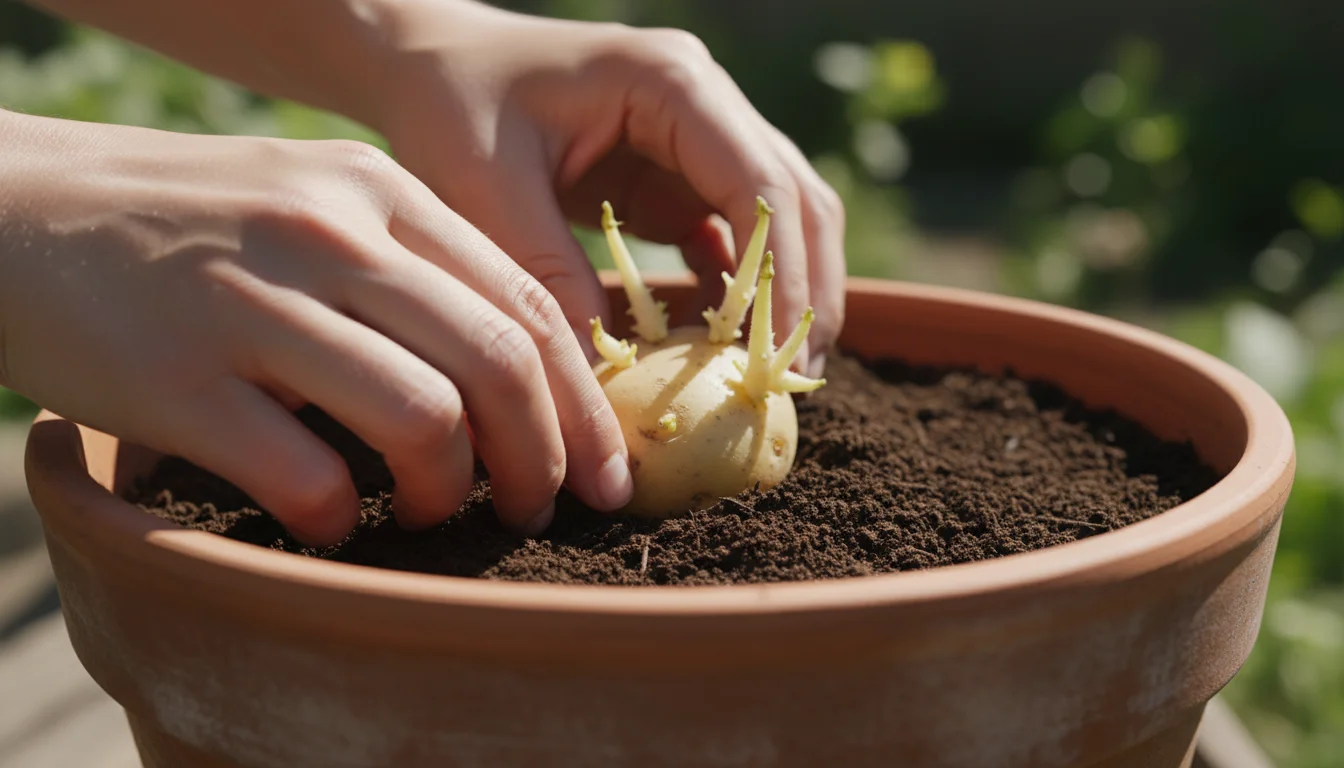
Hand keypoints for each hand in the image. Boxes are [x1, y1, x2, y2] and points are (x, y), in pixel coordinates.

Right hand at [0, 111, 632, 544]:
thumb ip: (411, 268)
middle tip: (537, 511)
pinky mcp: (179, 381)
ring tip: (431, 513)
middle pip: (498, 363)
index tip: (605, 470)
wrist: (21, 208)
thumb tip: (519, 379)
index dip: (584, 401)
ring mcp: (253, 304)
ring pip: (423, 417)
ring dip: (449, 490)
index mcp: (378, 195)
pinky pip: (304, 475)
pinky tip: (326, 523)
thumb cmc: (190, 224)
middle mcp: (329, 238)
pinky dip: (336, 520)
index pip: (526, 303)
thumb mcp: (314, 204)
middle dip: (542, 458)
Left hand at [367, 2, 845, 376]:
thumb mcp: (485, 186)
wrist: (425, 63)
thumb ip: (546, 270)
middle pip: (794, 199)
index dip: (781, 270)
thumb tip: (602, 374)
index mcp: (671, 83)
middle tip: (796, 371)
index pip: (759, 182)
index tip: (775, 351)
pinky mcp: (672, 180)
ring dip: (782, 293)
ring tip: (772, 372)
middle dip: (805, 287)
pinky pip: (727, 241)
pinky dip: (734, 294)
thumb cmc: (449, 103)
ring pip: (776, 220)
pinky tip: (718, 351)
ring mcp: (695, 141)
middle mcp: (703, 103)